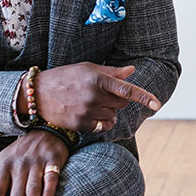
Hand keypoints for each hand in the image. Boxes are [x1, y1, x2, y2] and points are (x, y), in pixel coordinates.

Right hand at [23, 63, 160, 131]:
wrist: (38, 93)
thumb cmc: (66, 77)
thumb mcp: (88, 68)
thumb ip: (112, 72)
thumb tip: (132, 71)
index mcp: (97, 79)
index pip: (126, 89)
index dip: (144, 97)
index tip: (157, 105)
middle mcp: (93, 96)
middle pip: (122, 104)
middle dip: (118, 99)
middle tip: (102, 93)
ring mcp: (86, 111)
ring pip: (113, 115)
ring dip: (108, 110)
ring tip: (91, 102)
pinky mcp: (80, 124)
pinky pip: (103, 126)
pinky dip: (102, 122)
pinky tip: (90, 114)